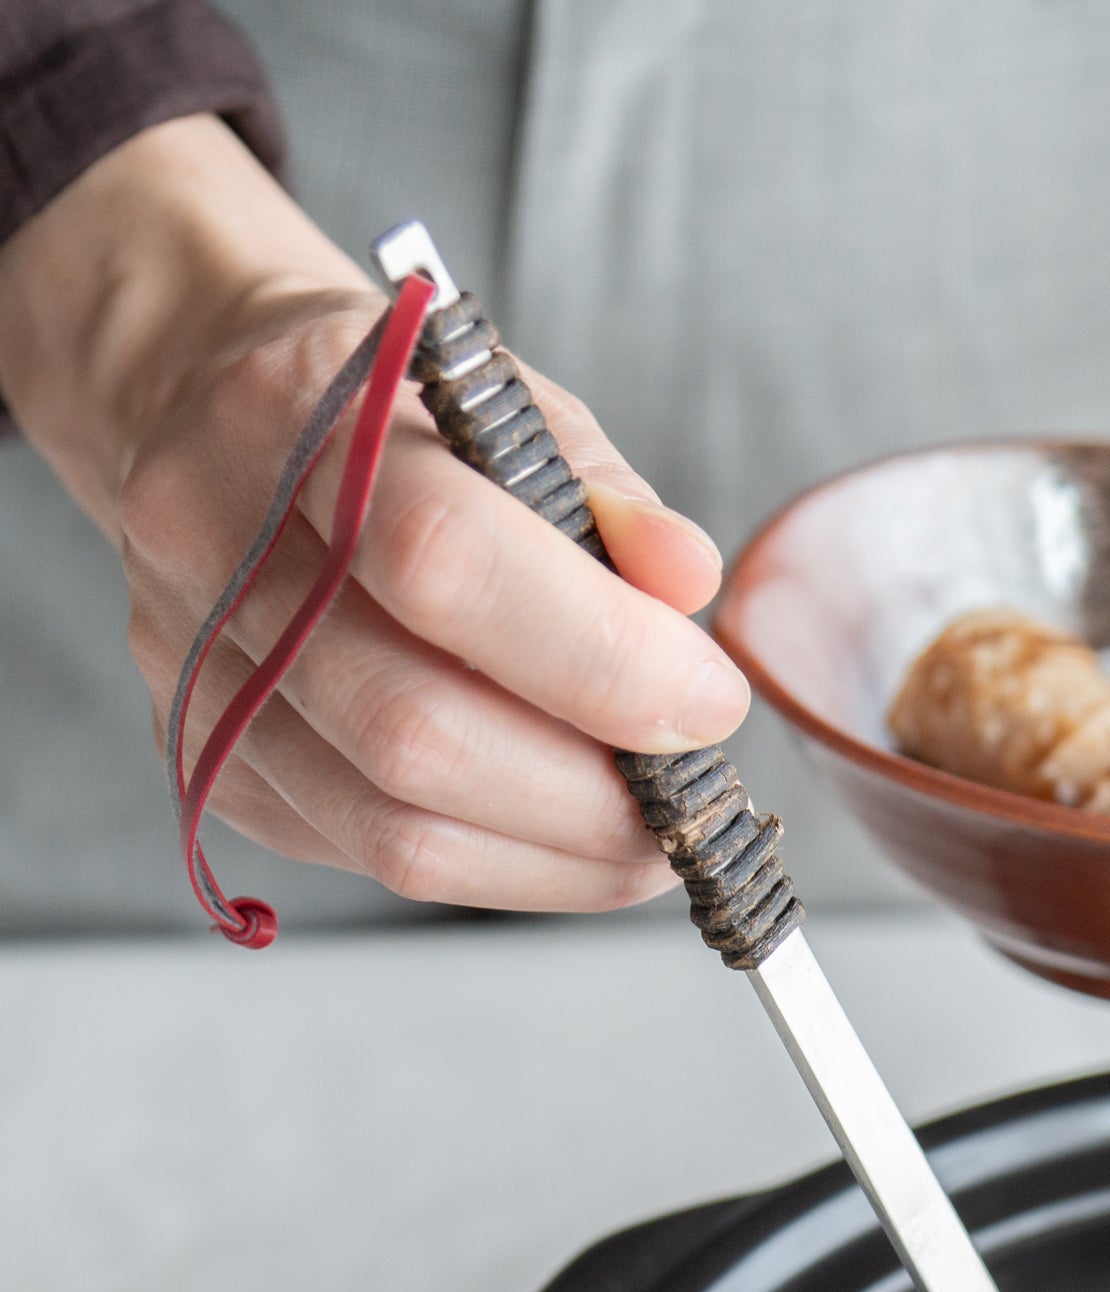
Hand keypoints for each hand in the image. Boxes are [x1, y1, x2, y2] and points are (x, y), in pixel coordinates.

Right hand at [122, 290, 744, 910]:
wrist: (210, 418)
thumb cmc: (390, 419)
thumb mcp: (507, 406)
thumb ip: (603, 495)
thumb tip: (686, 583)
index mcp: (298, 421)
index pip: (447, 562)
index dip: (605, 658)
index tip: (712, 701)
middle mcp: (214, 551)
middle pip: (417, 732)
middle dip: (596, 793)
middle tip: (697, 795)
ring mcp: (198, 675)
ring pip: (399, 829)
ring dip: (565, 854)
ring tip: (657, 833)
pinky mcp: (215, 766)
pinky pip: (382, 860)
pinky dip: (511, 867)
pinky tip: (573, 836)